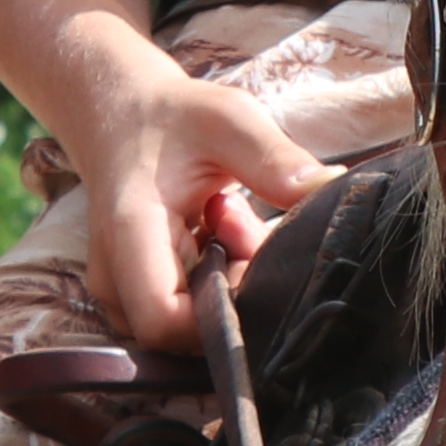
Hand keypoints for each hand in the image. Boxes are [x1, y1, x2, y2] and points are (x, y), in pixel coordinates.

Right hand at [65, 50, 333, 349]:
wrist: (123, 115)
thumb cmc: (175, 117)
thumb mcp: (228, 121)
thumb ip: (275, 159)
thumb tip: (331, 189)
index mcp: (130, 233)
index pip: (165, 322)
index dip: (224, 315)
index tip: (256, 261)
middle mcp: (115, 274)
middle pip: (185, 330)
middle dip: (236, 287)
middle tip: (244, 221)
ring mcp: (121, 290)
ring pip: (189, 323)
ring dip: (229, 279)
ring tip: (227, 215)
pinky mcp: (137, 292)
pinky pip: (187, 310)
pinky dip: (217, 277)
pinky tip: (217, 229)